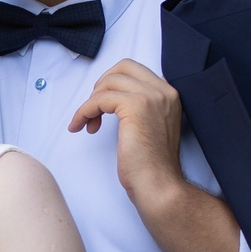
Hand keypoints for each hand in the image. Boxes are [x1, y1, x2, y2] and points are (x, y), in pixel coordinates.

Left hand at [69, 59, 189, 211]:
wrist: (158, 184)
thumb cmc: (151, 164)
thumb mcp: (151, 126)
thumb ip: (143, 107)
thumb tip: (115, 97)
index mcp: (169, 93)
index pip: (136, 70)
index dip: (114, 83)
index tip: (104, 103)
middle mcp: (164, 90)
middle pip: (122, 67)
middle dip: (102, 84)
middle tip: (94, 108)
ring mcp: (151, 97)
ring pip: (108, 83)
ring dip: (91, 102)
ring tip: (87, 123)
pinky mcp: (135, 107)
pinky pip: (99, 100)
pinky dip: (84, 111)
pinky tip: (81, 127)